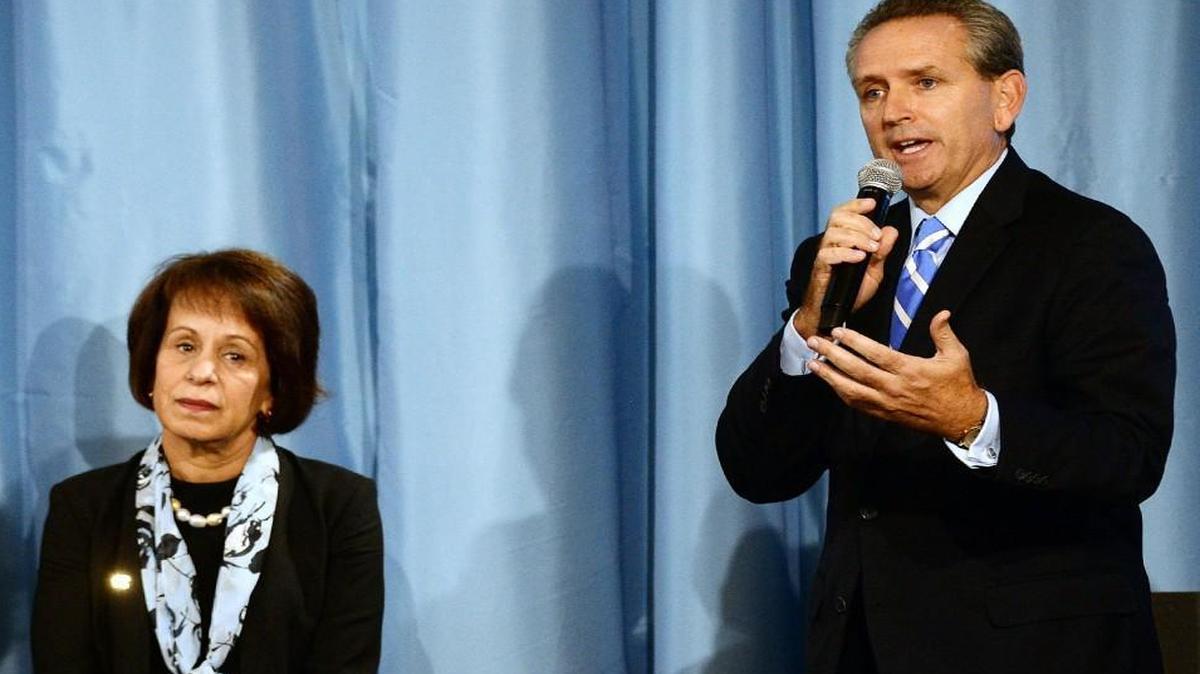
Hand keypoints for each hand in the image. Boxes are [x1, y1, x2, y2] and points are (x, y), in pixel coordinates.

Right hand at [792, 198, 899, 337]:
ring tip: (871, 248)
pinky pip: (828, 254)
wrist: (833, 314)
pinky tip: (860, 258)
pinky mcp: (820, 269)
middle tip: (876, 235)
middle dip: (861, 221)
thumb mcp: (874, 271)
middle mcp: (830, 244)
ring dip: (856, 236)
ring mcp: (824, 256)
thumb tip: (891, 230)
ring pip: (834, 233)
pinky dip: (846, 253)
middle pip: (838, 218)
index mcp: (842, 240)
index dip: (856, 204)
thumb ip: (882, 252)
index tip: (872, 203)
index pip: (843, 213)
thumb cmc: (850, 292)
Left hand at [805, 310, 986, 438]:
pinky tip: (831, 382)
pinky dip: (842, 393)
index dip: (855, 343)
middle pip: (857, 371)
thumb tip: (942, 313)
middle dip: (832, 356)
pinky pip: (858, 404)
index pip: (876, 354)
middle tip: (815, 342)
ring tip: (813, 363)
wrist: (962, 419)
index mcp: (910, 370)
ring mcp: (887, 403)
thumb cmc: (958, 385)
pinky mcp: (885, 414)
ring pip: (852, 390)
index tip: (838, 332)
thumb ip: (944, 333)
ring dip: (830, 377)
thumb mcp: (957, 356)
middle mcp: (895, 388)